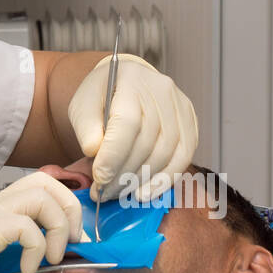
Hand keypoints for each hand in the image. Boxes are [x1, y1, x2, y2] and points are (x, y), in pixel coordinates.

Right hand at [0, 172, 83, 272]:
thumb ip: (8, 251)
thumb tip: (35, 259)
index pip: (37, 185)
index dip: (63, 202)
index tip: (72, 234)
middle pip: (44, 180)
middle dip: (70, 208)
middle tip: (72, 240)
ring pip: (40, 195)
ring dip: (59, 226)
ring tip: (52, 256)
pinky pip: (26, 227)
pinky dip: (36, 249)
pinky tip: (24, 270)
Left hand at [67, 54, 197, 202]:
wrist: (127, 82)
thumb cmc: (102, 96)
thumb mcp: (83, 104)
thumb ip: (85, 126)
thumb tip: (93, 151)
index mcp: (130, 79)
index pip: (127, 122)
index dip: (113, 155)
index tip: (100, 178)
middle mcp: (161, 90)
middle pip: (146, 141)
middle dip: (124, 174)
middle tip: (105, 193)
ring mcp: (179, 106)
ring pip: (166, 153)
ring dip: (141, 180)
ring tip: (120, 193)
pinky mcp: (190, 122)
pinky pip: (183, 157)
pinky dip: (164, 179)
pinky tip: (146, 191)